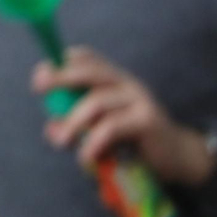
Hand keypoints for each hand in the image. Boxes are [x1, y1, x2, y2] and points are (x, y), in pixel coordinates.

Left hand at [33, 47, 216, 186]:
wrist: (177, 158)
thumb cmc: (134, 141)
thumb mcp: (100, 130)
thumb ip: (76, 126)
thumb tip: (51, 131)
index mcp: (114, 79)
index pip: (87, 57)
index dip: (61, 62)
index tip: (39, 78)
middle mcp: (126, 83)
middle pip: (89, 70)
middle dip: (60, 76)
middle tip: (38, 89)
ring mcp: (139, 99)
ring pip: (95, 102)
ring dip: (72, 123)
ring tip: (62, 143)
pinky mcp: (147, 120)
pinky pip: (110, 127)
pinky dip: (92, 143)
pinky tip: (86, 158)